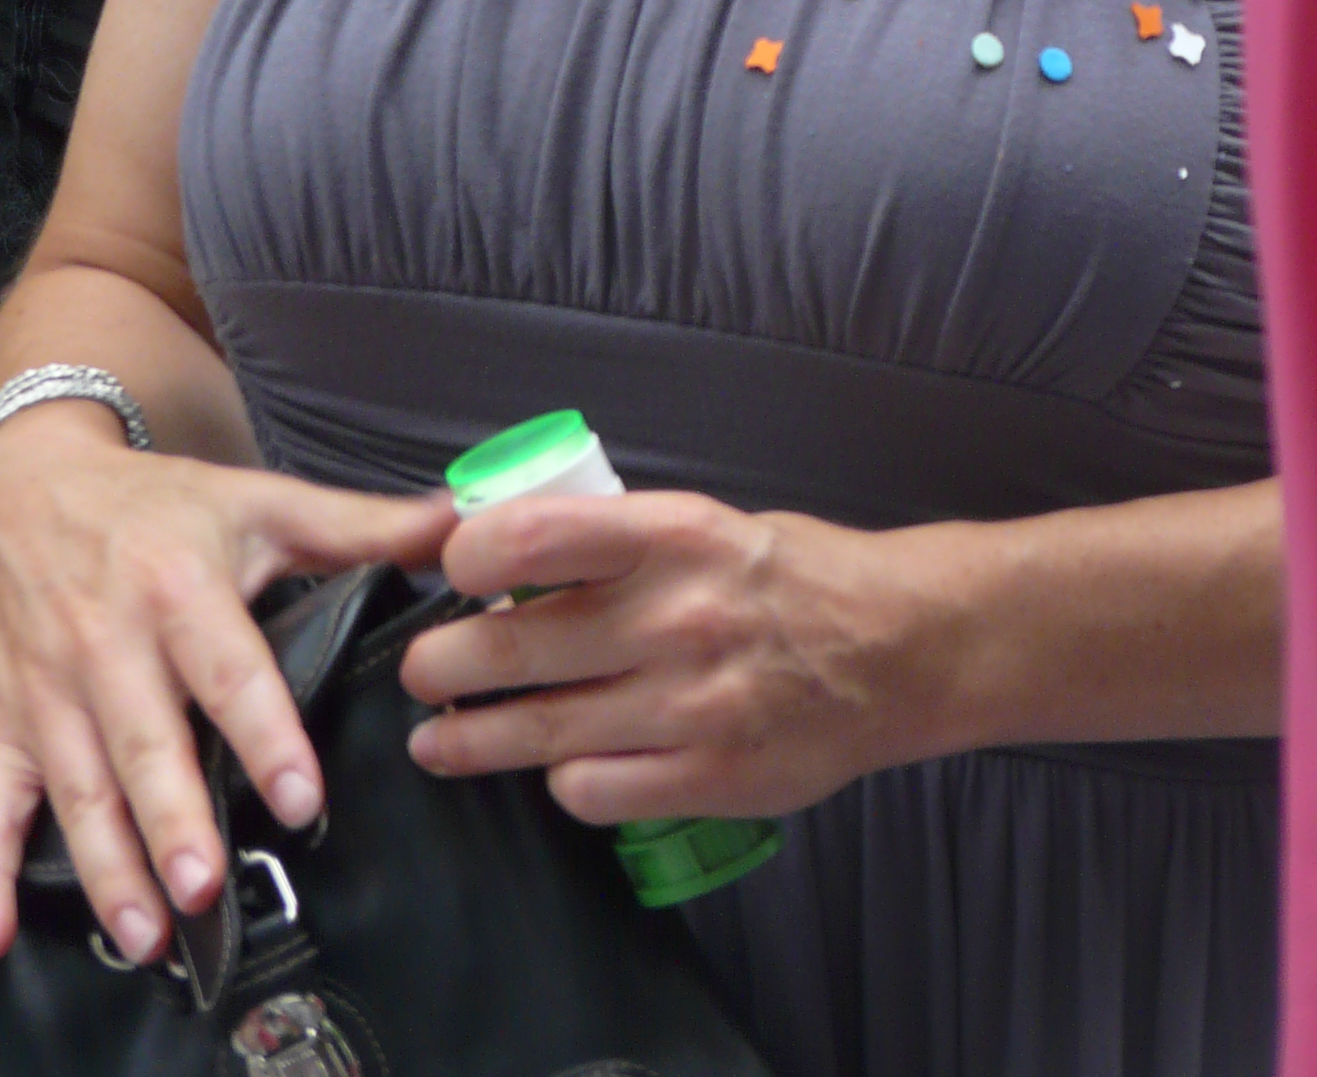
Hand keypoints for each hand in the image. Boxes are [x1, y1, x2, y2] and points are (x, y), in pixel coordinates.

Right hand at [0, 408, 454, 966]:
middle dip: (172, 819)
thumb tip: (458, 529)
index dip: (264, 732)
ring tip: (144, 929)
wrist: (17, 481)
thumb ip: (360, 525)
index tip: (298, 795)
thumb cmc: (154, 504)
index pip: (227, 669)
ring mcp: (46, 691)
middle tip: (205, 887)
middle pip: (144, 742)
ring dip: (104, 864)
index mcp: (177, 587)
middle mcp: (106, 644)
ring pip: (75, 788)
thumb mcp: (256, 501)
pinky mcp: (0, 723)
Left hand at [401, 492, 929, 827]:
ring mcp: (692, 705)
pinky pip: (596, 790)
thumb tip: (508, 566)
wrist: (896, 649)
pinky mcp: (709, 778)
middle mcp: (677, 617)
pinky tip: (555, 770)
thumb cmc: (785, 579)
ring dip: (473, 740)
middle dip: (445, 665)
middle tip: (420, 672)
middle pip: (519, 646)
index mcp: (674, 535)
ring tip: (438, 741)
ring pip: (544, 731)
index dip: (471, 555)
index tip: (448, 571)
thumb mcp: (702, 527)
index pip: (537, 535)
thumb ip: (616, 547)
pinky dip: (563, 782)